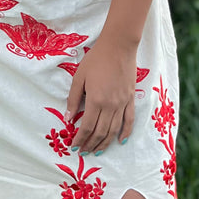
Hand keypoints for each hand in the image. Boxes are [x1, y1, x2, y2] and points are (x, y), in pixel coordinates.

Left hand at [65, 36, 136, 153]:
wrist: (119, 46)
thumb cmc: (96, 59)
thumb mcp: (79, 78)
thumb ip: (73, 100)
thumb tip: (67, 119)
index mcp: (96, 100)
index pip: (86, 127)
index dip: (80, 139)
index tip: (74, 147)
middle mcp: (110, 105)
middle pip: (100, 132)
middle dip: (90, 144)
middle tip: (83, 152)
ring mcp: (122, 103)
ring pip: (114, 130)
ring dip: (105, 143)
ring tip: (97, 151)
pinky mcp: (131, 99)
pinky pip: (129, 120)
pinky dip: (125, 132)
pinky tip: (120, 141)